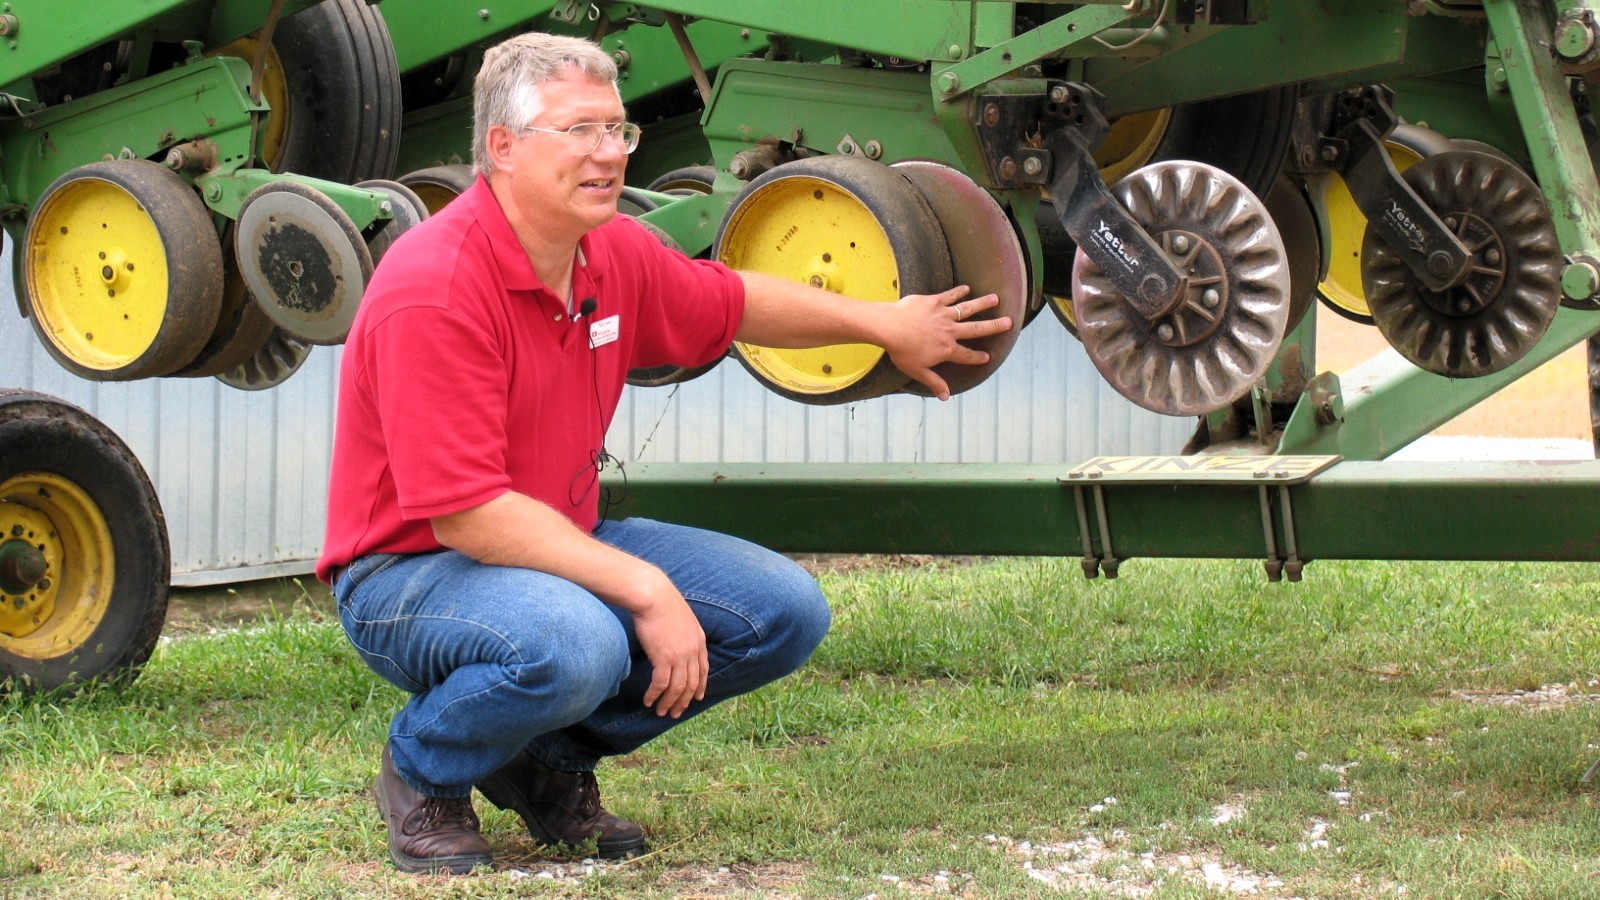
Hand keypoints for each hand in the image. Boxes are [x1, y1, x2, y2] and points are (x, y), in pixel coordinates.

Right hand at [632, 588, 707, 717]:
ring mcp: (679, 655)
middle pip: (691, 683)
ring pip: (677, 687)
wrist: (653, 595)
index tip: (696, 697)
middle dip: (684, 700)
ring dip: (669, 703)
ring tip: (662, 712)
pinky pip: (661, 684)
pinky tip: (648, 701)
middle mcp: (692, 650)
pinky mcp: (663, 658)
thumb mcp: (682, 617)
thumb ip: (683, 631)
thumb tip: (675, 640)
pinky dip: (655, 695)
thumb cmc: (662, 602)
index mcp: (699, 640)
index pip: (703, 669)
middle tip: (676, 713)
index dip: (700, 686)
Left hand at [884, 284, 1012, 400]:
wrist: (890, 327)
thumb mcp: (917, 371)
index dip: (978, 357)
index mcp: (947, 349)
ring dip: (983, 304)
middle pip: (976, 329)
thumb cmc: (902, 351)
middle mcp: (950, 331)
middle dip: (994, 326)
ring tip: (996, 299)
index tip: (988, 356)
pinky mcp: (934, 302)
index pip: (967, 355)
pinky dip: (959, 292)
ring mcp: (943, 315)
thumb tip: (945, 397)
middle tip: (1009, 322)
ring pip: (968, 309)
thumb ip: (934, 382)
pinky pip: (950, 296)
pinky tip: (967, 288)